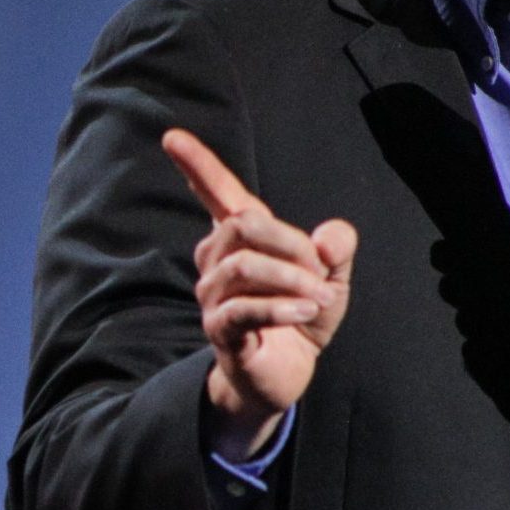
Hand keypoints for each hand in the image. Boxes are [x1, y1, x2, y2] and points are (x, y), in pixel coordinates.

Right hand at [161, 128, 357, 459]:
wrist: (287, 374)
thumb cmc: (302, 316)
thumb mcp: (331, 278)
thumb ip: (337, 249)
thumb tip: (329, 237)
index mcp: (243, 238)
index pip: (216, 193)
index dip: (197, 164)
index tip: (172, 135)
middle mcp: (217, 260)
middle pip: (244, 224)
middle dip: (292, 243)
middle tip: (322, 273)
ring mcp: (213, 295)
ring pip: (245, 265)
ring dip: (293, 280)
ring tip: (321, 300)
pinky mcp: (219, 330)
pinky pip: (245, 308)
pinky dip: (283, 308)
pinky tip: (307, 312)